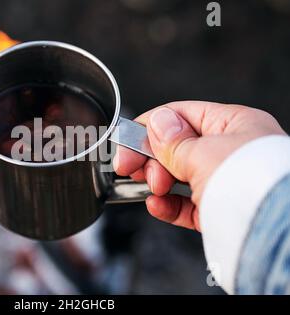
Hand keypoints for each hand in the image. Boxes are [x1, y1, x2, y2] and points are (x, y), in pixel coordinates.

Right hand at [113, 101, 285, 230]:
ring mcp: (224, 182)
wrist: (275, 233)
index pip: (181, 115)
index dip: (149, 126)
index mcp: (233, 124)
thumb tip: (156, 123)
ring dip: (158, 182)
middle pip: (176, 147)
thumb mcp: (203, 151)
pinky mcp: (218, 211)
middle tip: (130, 167)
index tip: (125, 140)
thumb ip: (172, 140)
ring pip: (179, 176)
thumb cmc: (252, 182)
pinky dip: (167, 205)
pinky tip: (156, 204)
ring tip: (152, 187)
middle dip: (151, 158)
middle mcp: (230, 151)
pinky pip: (185, 205)